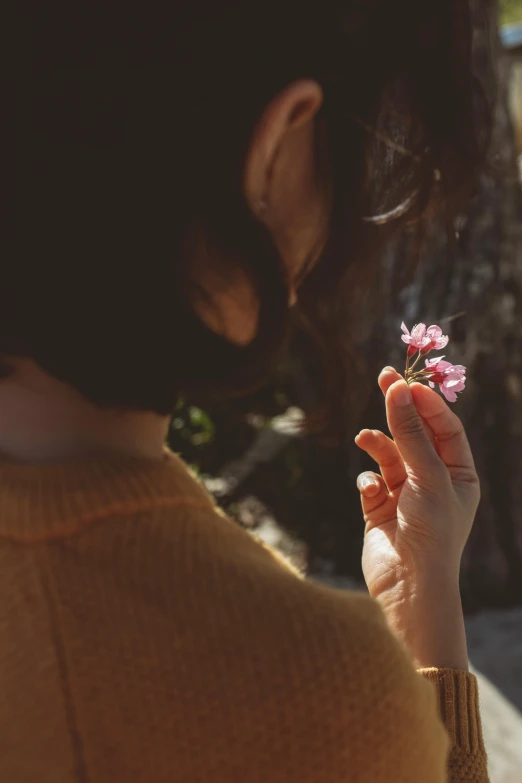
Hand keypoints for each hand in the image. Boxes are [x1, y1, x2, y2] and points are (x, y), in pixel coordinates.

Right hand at [355, 367, 479, 669]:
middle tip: (383, 377)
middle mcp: (433, 481)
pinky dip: (368, 479)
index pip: (445, 427)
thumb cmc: (432, 532)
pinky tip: (369, 488)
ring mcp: (405, 495)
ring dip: (378, 444)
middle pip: (415, 434)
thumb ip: (410, 433)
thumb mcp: (427, 476)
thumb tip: (398, 391)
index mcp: (459, 475)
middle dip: (399, 409)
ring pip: (389, 455)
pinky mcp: (379, 509)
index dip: (427, 402)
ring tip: (364, 438)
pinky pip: (371, 480)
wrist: (408, 586)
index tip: (406, 381)